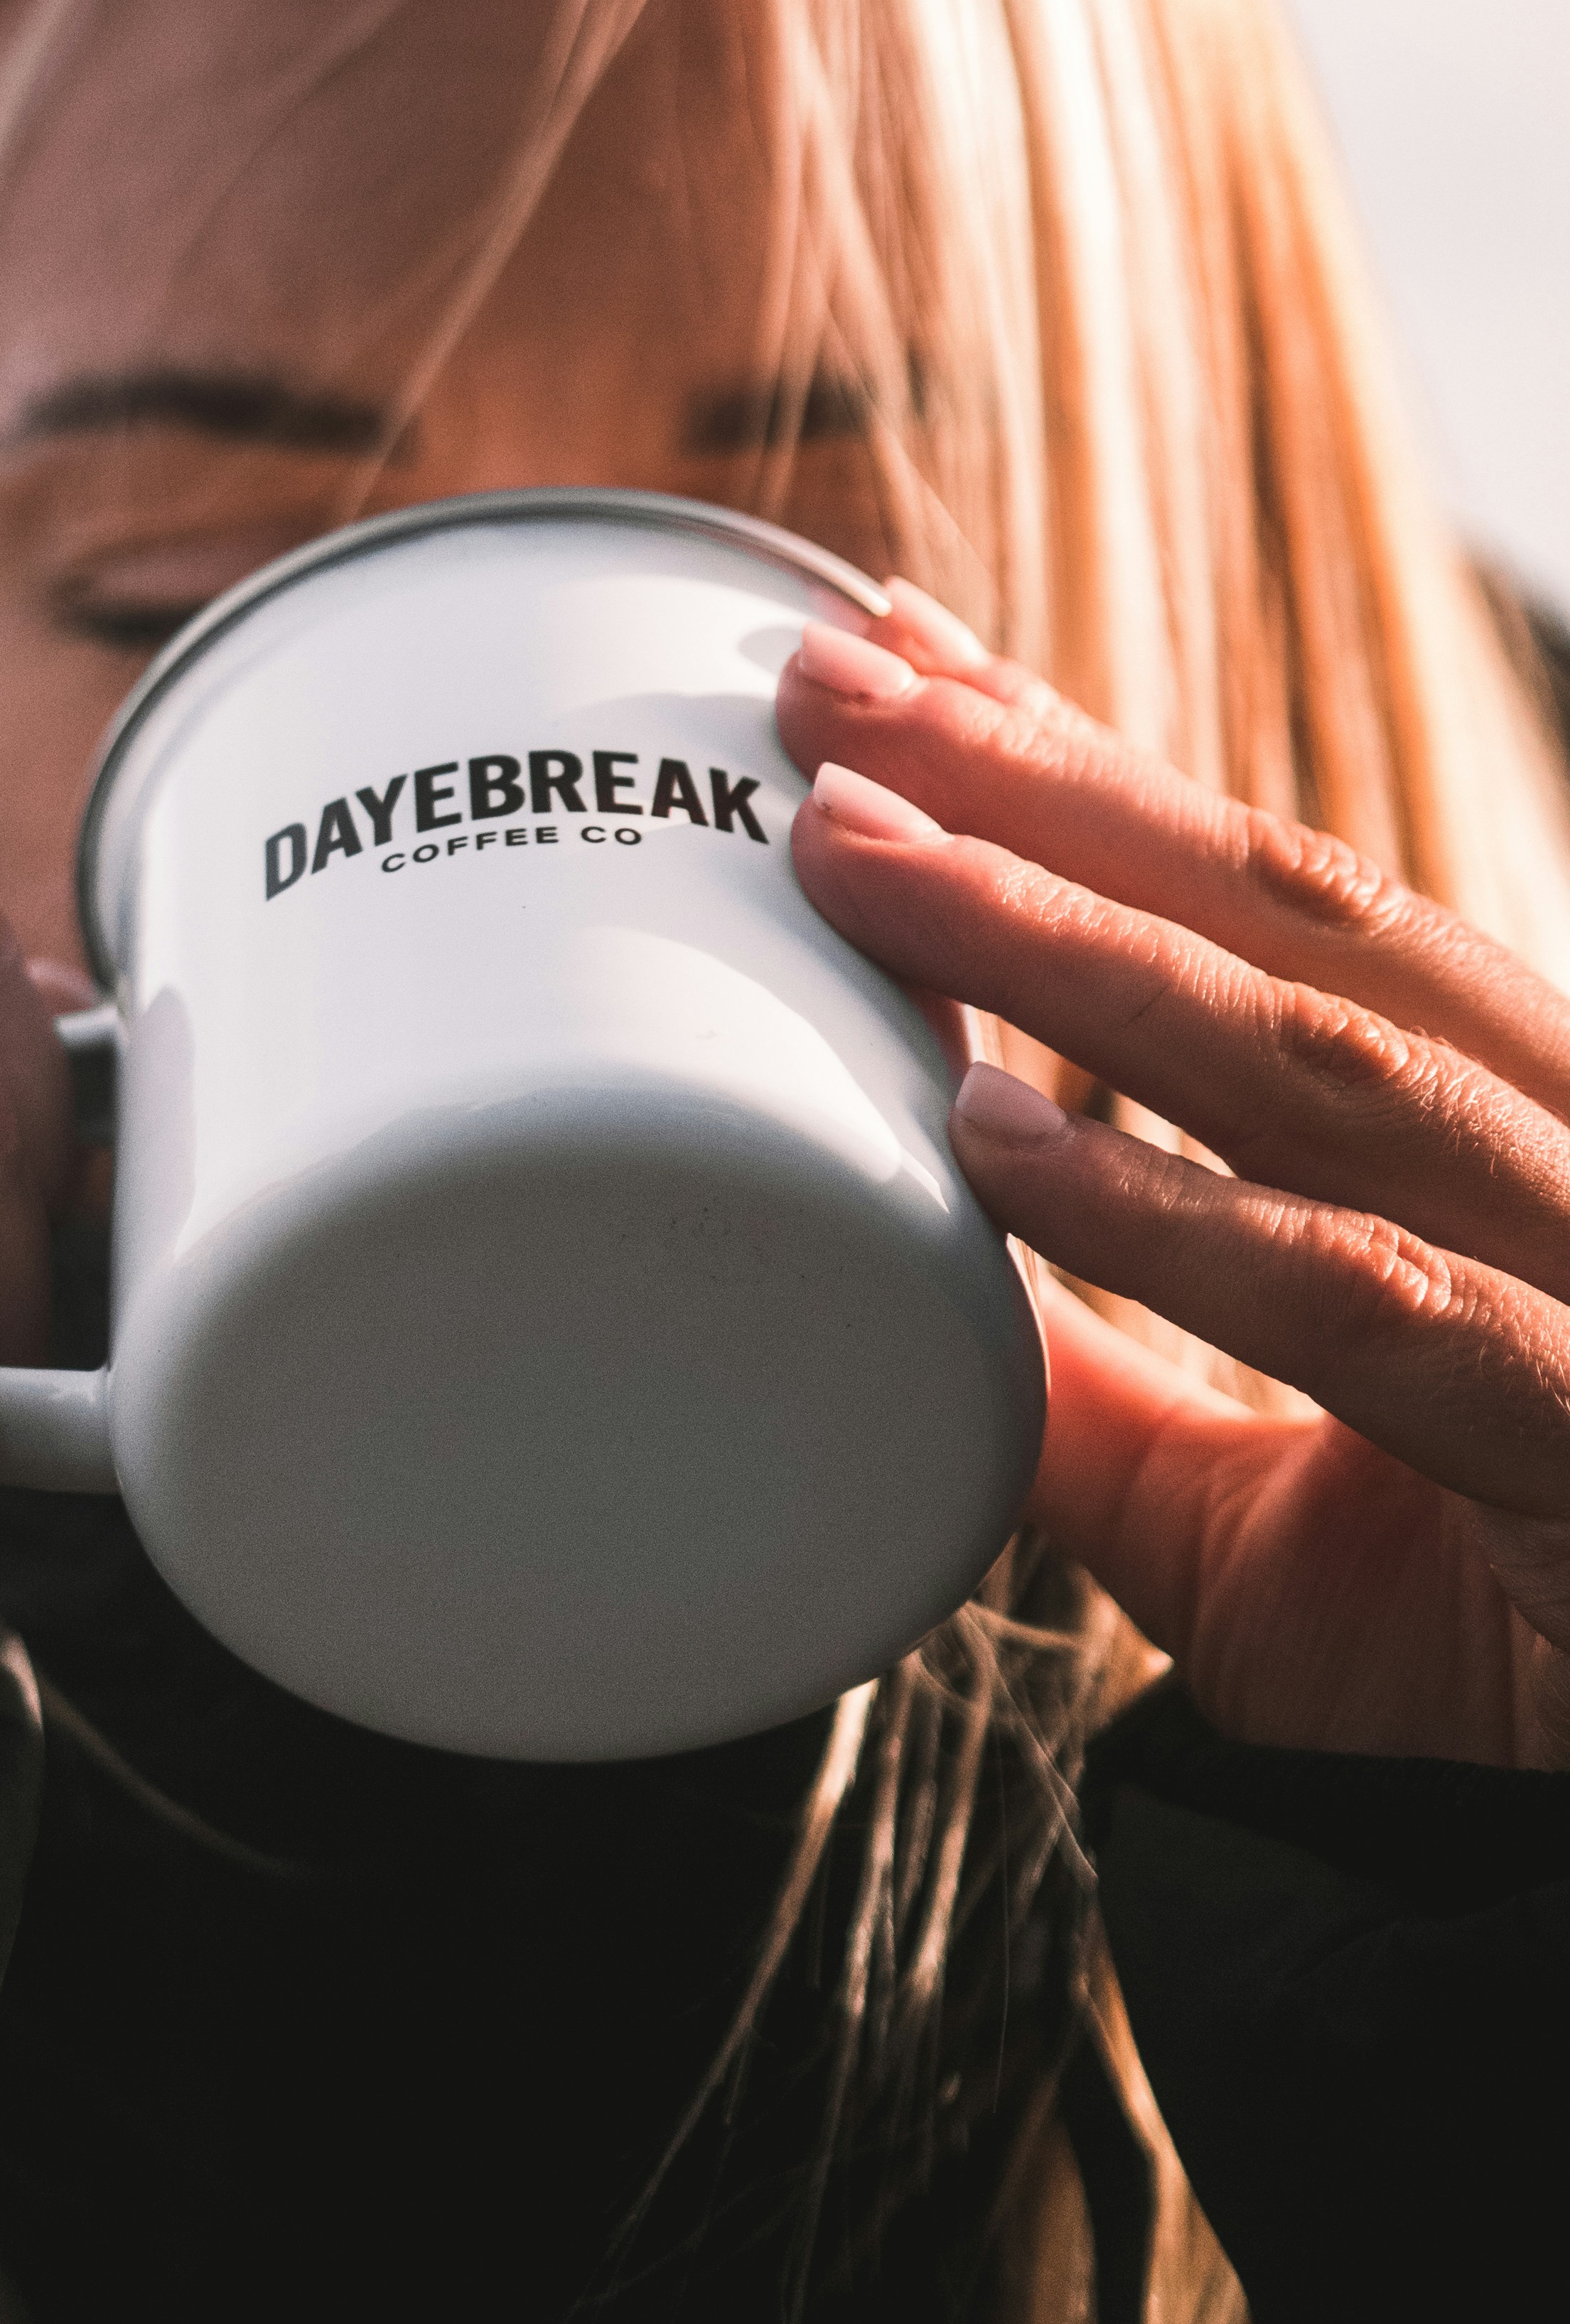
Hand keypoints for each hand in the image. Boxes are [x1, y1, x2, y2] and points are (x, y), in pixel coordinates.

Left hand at [779, 591, 1569, 1771]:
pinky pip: (1367, 1302)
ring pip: (1322, 1060)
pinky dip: (1175, 1215)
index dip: (1086, 764)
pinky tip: (997, 1144)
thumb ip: (1093, 1393)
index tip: (893, 655)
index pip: (1284, 899)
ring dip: (1069, 944)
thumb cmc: (1497, 1669)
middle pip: (1299, 916)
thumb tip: (881, 1268)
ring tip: (851, 856)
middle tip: (820, 688)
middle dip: (1045, 790)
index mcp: (1503, 1135)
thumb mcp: (1250, 1521)